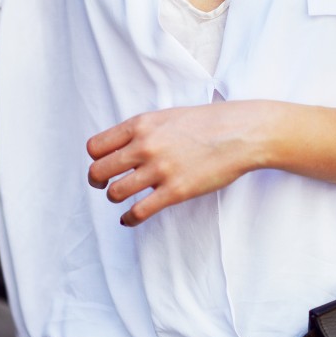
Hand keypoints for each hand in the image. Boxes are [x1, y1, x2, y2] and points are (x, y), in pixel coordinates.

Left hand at [86, 102, 270, 226]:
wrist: (240, 133)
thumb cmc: (206, 123)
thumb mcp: (167, 116)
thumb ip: (142, 131)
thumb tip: (121, 147)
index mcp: (140, 125)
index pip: (95, 146)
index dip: (96, 159)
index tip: (103, 164)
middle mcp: (145, 146)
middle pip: (98, 171)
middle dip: (97, 181)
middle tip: (103, 185)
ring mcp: (159, 170)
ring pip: (115, 192)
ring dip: (115, 197)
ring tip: (123, 198)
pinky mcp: (174, 192)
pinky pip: (138, 212)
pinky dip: (128, 219)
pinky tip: (128, 219)